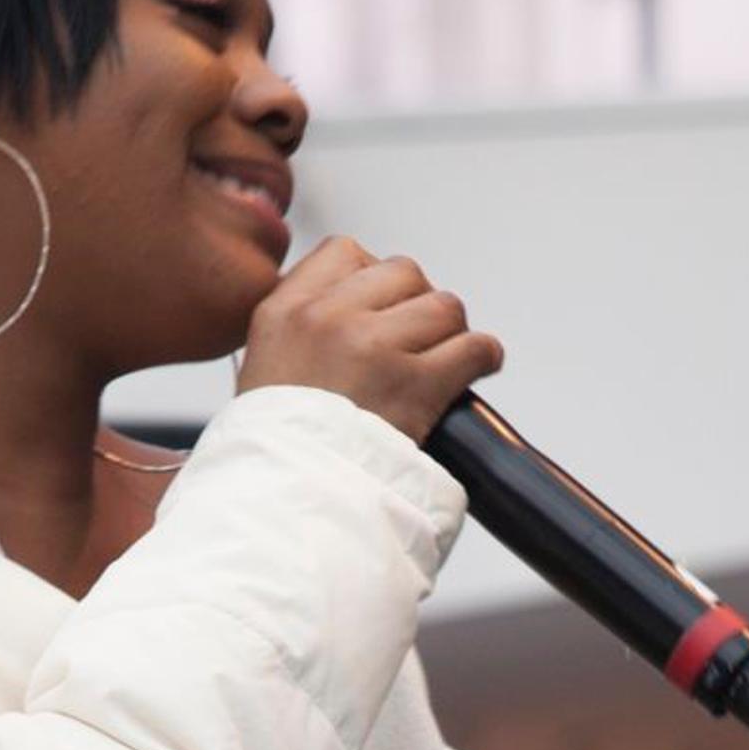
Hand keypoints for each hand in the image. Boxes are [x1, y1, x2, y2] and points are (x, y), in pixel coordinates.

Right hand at [236, 238, 504, 444]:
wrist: (292, 497)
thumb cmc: (282, 446)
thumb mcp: (266, 367)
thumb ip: (305, 326)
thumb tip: (360, 303)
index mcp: (285, 310)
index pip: (346, 252)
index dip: (374, 275)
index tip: (382, 306)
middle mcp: (328, 319)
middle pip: (403, 272)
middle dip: (418, 303)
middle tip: (417, 338)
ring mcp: (372, 348)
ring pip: (442, 306)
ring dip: (451, 332)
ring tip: (445, 359)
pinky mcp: (414, 384)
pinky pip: (472, 347)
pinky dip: (482, 357)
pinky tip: (477, 368)